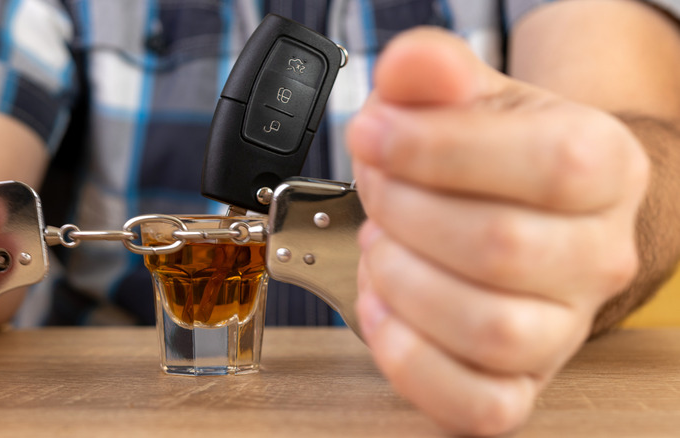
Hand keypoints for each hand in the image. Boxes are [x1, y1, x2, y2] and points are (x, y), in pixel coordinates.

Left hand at [347, 28, 648, 434]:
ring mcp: (562, 327)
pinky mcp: (522, 382)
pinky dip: (410, 360)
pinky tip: (383, 308)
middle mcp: (597, 254)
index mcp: (603, 168)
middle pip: (502, 248)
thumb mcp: (466, 96)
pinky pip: (478, 404)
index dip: (438, 150)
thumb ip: (434, 72)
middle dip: (406, 212)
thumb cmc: (490, 156)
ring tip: (382, 247)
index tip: (374, 134)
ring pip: (490, 330)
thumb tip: (410, 67)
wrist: (516, 207)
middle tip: (376, 189)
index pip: (549, 165)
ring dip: (402, 282)